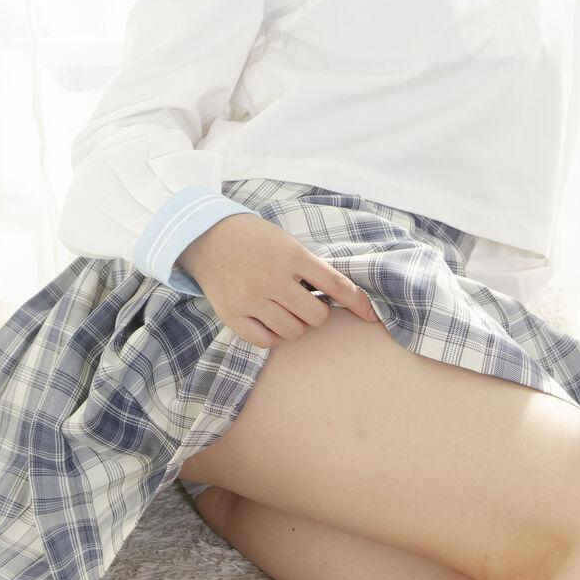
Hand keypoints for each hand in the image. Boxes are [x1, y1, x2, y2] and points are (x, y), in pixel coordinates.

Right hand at [176, 213, 382, 349]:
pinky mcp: (233, 315)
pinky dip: (274, 336)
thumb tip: (344, 299)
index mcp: (292, 255)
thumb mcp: (288, 243)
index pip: (335, 284)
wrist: (208, 238)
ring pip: (294, 331)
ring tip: (283, 309)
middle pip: (316, 316)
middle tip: (303, 302)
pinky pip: (267, 341)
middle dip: (316, 313)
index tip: (371, 316)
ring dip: (295, 325)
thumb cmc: (256, 241)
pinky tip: (269, 320)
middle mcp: (273, 278)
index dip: (357, 302)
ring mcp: (251, 298)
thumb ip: (312, 268)